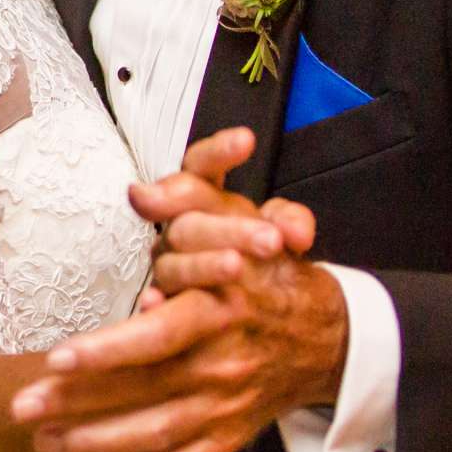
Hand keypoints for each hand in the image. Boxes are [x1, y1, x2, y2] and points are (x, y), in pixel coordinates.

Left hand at [11, 129, 347, 451]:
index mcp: (221, 312)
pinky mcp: (229, 437)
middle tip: (21, 406)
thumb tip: (142, 192)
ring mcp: (227, 408)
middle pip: (142, 394)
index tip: (55, 359)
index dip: (104, 352)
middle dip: (76, 405)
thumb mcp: (236, 227)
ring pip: (154, 436)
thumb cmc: (267, 276)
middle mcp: (224, 365)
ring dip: (92, 442)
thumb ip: (190, 204)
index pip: (157, 339)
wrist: (327, 336)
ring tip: (41, 437)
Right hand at [141, 133, 315, 297]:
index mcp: (204, 198)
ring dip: (203, 264)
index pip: (201, 166)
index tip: (246, 141)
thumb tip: (297, 232)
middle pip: (189, 218)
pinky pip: (154, 301)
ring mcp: (168, 264)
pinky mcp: (163, 301)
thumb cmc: (259, 260)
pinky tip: (159, 303)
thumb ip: (289, 222)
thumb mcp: (279, 234)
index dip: (219, 153)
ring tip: (236, 266)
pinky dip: (155, 302)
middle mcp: (179, 227)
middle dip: (229, 228)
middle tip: (270, 240)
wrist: (262, 311)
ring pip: (173, 261)